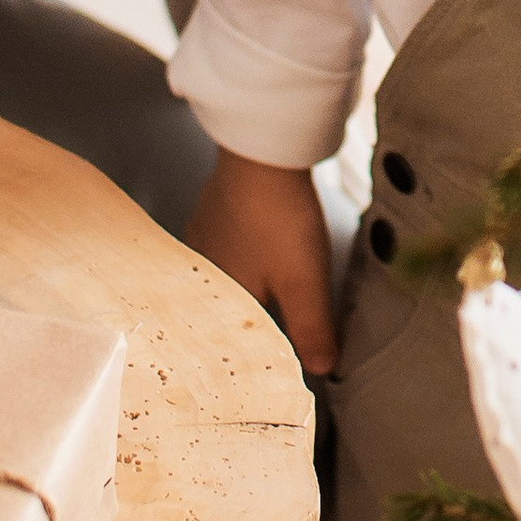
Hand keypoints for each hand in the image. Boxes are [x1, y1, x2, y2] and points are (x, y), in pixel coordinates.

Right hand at [190, 150, 339, 374]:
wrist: (261, 151)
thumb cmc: (276, 217)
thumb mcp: (303, 283)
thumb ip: (311, 330)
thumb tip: (321, 370)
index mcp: (216, 298)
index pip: (233, 340)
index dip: (255, 355)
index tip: (270, 370)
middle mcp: (199, 270)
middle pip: (224, 308)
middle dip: (244, 325)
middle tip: (265, 343)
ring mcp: (202, 237)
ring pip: (223, 278)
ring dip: (242, 292)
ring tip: (261, 307)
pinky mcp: (213, 212)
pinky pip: (225, 250)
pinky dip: (242, 261)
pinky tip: (256, 258)